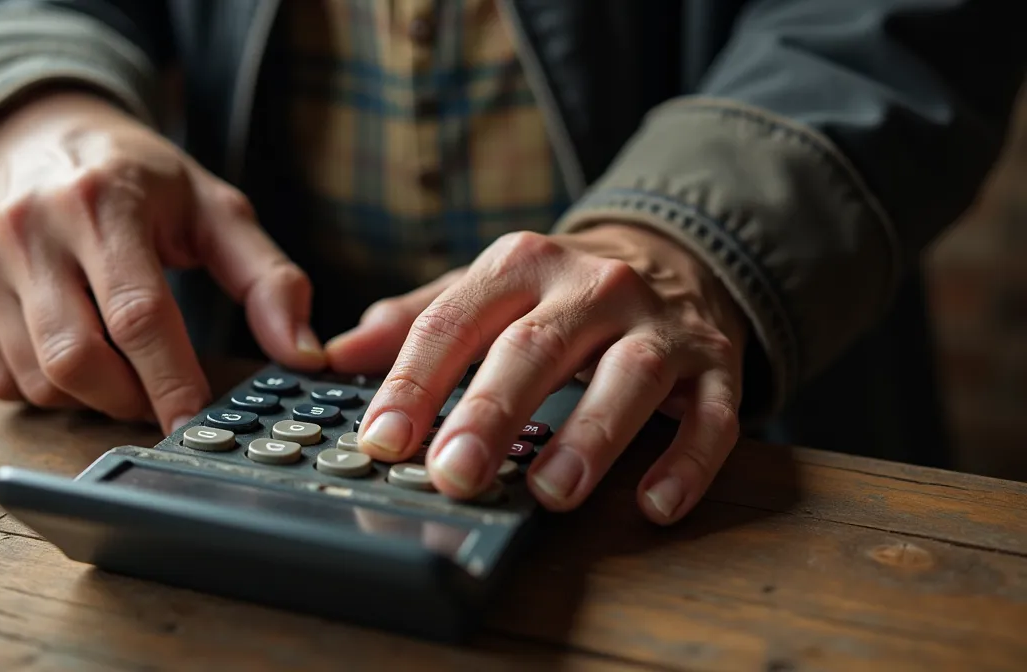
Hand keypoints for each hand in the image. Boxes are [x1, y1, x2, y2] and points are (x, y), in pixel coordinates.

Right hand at [0, 91, 323, 428]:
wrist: (36, 132)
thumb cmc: (137, 177)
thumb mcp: (213, 207)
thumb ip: (266, 278)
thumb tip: (302, 354)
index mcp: (102, 202)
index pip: (138, 314)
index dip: (171, 381)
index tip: (197, 423)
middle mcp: (31, 229)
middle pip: (76, 358)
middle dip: (129, 399)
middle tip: (163, 398)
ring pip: (36, 379)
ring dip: (90, 400)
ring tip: (126, 374)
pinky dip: (44, 392)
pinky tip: (78, 360)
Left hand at [326, 225, 746, 523]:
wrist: (676, 255)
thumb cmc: (560, 294)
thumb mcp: (488, 290)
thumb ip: (415, 320)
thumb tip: (333, 356)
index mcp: (521, 265)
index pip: (454, 321)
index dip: (414, 382)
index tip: (381, 440)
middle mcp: (591, 287)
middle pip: (535, 348)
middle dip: (492, 412)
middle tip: (454, 473)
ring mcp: (659, 325)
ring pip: (627, 376)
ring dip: (590, 437)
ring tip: (550, 492)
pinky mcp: (715, 364)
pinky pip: (710, 415)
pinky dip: (686, 460)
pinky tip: (654, 503)